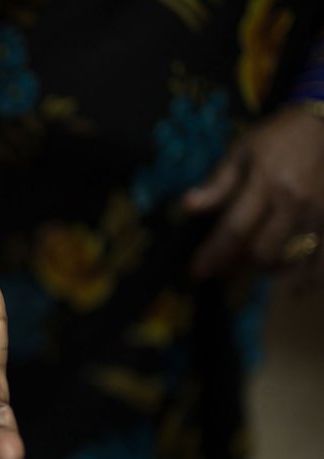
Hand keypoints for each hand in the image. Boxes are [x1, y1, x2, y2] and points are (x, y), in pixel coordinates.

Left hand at [184, 105, 323, 280]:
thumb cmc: (277, 138)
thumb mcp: (241, 153)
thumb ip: (217, 184)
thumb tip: (187, 206)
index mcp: (268, 184)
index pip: (235, 230)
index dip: (214, 254)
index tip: (197, 271)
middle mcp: (296, 204)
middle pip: (263, 254)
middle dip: (239, 266)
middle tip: (224, 266)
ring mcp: (320, 215)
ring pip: (293, 263)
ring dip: (269, 272)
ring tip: (252, 267)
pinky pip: (322, 262)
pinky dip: (306, 277)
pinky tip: (292, 281)